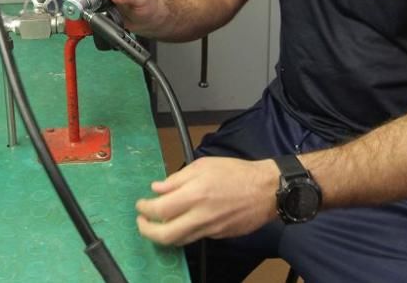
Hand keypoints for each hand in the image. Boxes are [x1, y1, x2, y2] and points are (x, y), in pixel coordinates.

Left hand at [135, 157, 278, 246]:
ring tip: (158, 224)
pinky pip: (195, 237)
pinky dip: (184, 232)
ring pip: (179, 241)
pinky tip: (183, 221)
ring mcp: (210, 229)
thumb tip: (157, 188)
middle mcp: (200, 216)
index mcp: (194, 195)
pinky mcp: (219, 235)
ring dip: (164, 235)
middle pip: (165, 235)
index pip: (160, 210)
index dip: (145, 210)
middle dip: (147, 231)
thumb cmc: (235, 172)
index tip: (140, 205)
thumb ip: (178, 178)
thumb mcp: (204, 165)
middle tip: (142, 222)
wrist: (266, 190)